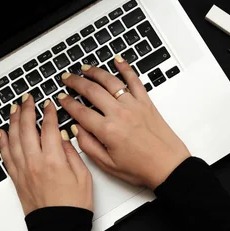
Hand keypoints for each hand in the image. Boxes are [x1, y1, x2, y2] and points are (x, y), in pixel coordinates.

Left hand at [0, 94, 92, 214]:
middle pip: (26, 129)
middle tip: (28, 99)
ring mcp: (23, 170)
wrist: (58, 227)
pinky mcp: (17, 179)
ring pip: (13, 139)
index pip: (48, 128)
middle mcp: (35, 163)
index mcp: (54, 161)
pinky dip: (3, 142)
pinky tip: (2, 133)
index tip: (48, 104)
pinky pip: (6, 155)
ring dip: (13, 121)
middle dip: (26, 110)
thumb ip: (72, 154)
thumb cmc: (73, 206)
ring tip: (14, 109)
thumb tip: (63, 139)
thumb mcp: (83, 177)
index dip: (48, 113)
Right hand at [58, 56, 190, 188]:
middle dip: (75, 82)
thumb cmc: (141, 169)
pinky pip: (134, 81)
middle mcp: (119, 114)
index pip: (80, 112)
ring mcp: (134, 106)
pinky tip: (118, 61)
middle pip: (92, 91)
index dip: (67, 103)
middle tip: (67, 78)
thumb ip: (88, 146)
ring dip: (95, 72)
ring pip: (110, 81)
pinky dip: (126, 68)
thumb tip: (76, 130)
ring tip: (85, 68)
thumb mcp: (108, 165)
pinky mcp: (147, 103)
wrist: (168, 167)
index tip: (61, 98)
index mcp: (107, 131)